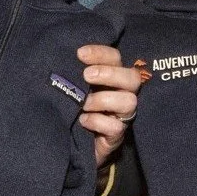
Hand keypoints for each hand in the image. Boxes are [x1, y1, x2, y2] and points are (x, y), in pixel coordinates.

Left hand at [77, 44, 140, 167]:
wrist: (72, 142)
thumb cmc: (74, 107)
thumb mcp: (73, 87)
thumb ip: (74, 72)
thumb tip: (64, 56)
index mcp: (112, 76)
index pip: (115, 57)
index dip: (101, 53)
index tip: (80, 53)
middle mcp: (123, 93)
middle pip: (132, 78)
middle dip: (109, 74)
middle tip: (86, 75)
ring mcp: (122, 115)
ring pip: (129, 102)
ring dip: (103, 99)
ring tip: (83, 104)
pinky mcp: (116, 135)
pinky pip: (115, 127)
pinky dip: (98, 121)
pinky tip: (83, 120)